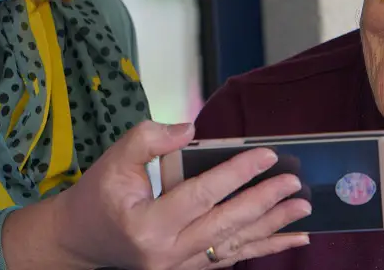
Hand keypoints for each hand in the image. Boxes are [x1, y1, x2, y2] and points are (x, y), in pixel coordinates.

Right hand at [14, 121, 310, 269]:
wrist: (80, 241)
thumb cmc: (98, 196)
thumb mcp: (113, 160)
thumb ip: (149, 139)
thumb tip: (191, 128)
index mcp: (147, 224)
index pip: (201, 194)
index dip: (237, 173)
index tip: (268, 155)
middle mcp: (166, 253)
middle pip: (226, 224)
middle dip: (264, 202)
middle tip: (295, 184)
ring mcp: (179, 267)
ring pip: (234, 245)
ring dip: (273, 227)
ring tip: (303, 210)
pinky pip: (231, 258)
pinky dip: (262, 247)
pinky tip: (291, 239)